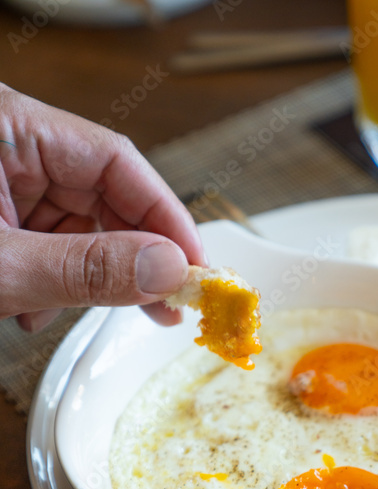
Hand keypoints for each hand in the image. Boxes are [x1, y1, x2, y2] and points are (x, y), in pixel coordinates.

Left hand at [0, 84, 205, 330]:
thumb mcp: (3, 265)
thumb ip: (85, 268)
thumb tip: (165, 269)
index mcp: (9, 127)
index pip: (115, 160)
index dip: (165, 217)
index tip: (195, 266)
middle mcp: (12, 147)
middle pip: (104, 196)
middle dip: (129, 259)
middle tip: (166, 302)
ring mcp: (4, 182)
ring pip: (79, 227)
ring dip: (86, 279)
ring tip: (68, 310)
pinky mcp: (0, 217)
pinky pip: (49, 244)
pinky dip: (55, 282)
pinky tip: (36, 306)